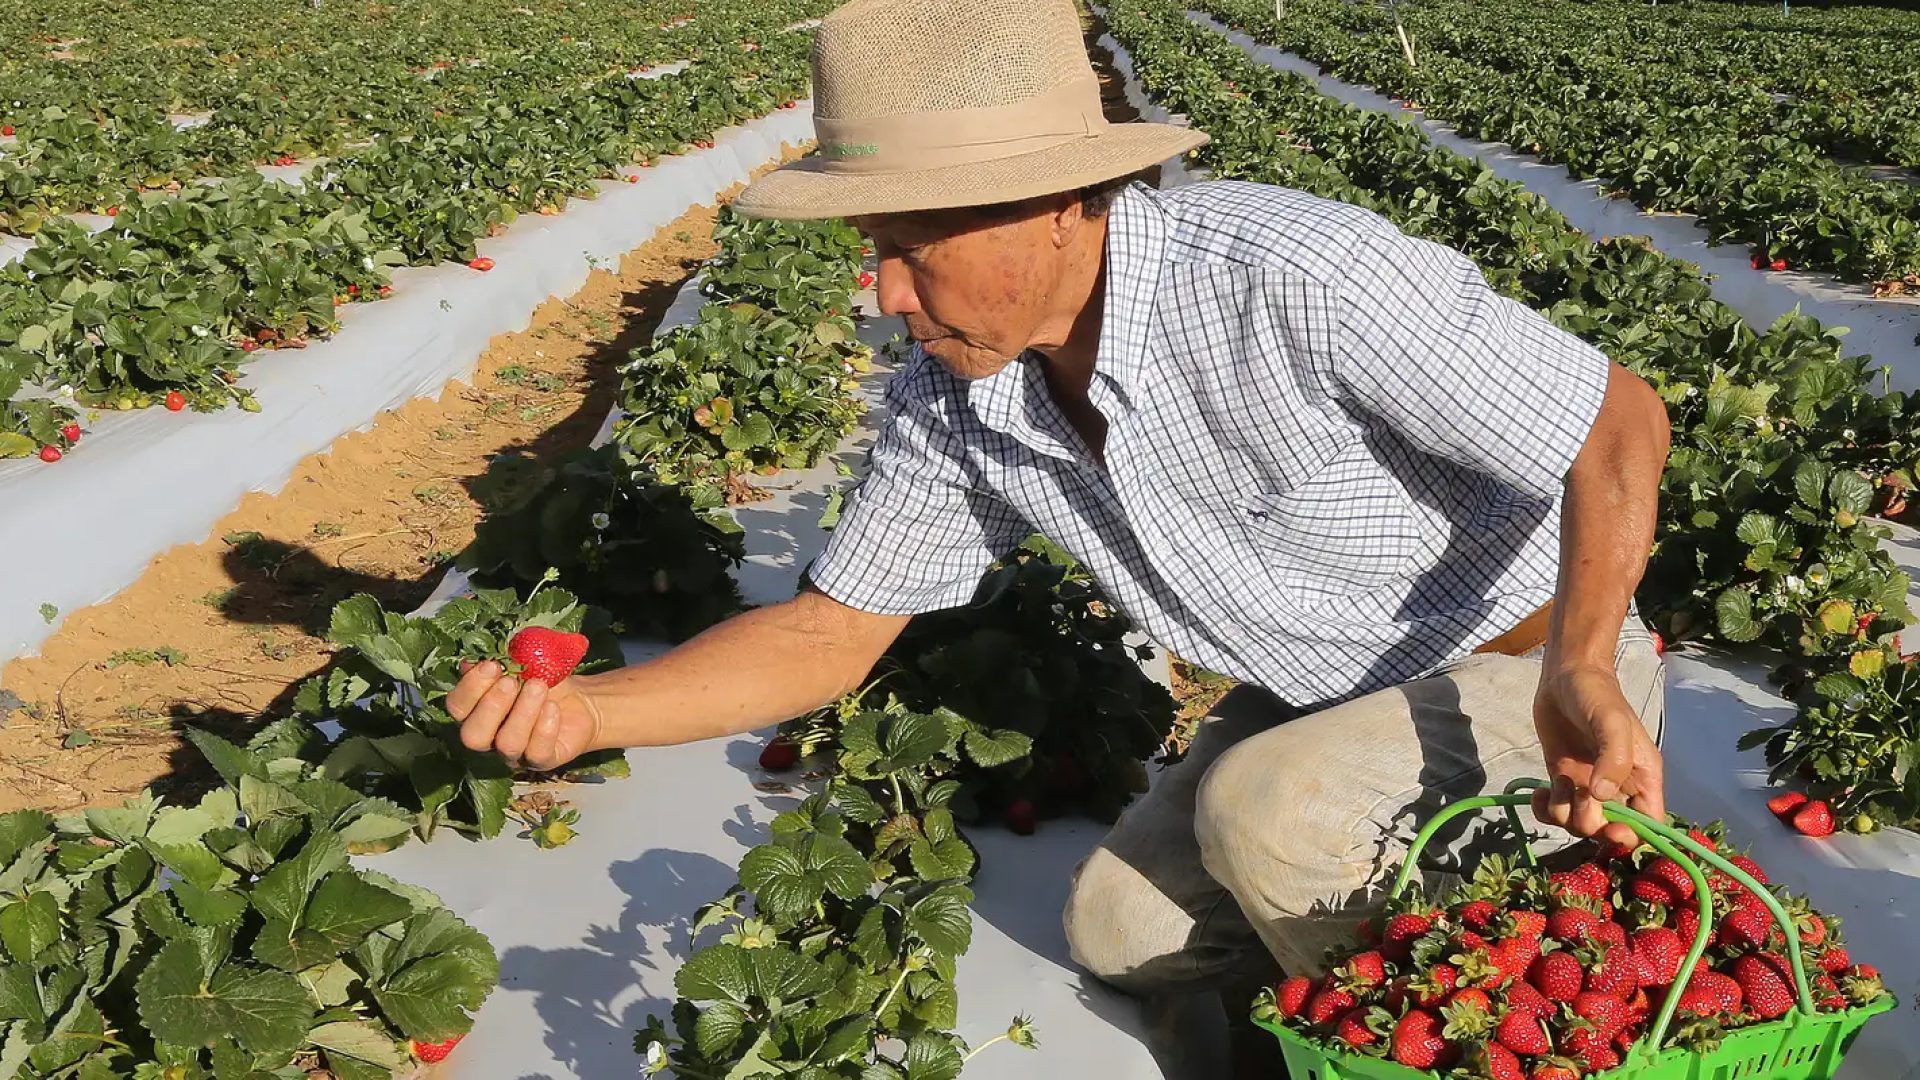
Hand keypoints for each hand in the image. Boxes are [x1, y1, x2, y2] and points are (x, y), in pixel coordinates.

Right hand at [448, 660, 603, 771]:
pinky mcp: (542, 761)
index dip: (470, 687)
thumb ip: (497, 663)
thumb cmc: (542, 682)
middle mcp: (490, 739)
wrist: (580, 701)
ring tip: (539, 687)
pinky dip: (545, 728)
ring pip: (508, 744)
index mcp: (476, 714)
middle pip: (473, 736)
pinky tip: (552, 707)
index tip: (492, 665)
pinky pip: (537, 753)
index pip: (457, 707)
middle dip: (491, 706)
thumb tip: (472, 663)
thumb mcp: (520, 665)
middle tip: (511, 682)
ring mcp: (515, 754)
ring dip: (523, 712)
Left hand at [1531, 663, 1663, 848]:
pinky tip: (1538, 791)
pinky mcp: (1562, 780)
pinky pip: (1555, 811)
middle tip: (1577, 798)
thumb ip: (1613, 758)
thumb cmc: (1598, 696)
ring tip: (1556, 785)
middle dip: (1591, 825)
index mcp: (1642, 779)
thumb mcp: (1612, 723)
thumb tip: (1602, 796)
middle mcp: (1617, 789)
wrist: (1565, 677)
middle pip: (1609, 832)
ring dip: (1564, 815)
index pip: (1647, 826)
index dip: (1631, 838)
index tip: (1610, 829)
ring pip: (1579, 825)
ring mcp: (1588, 787)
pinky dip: (1544, 809)